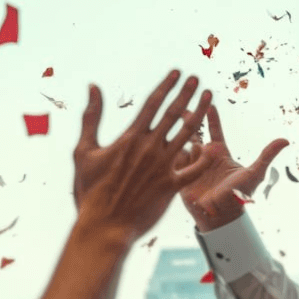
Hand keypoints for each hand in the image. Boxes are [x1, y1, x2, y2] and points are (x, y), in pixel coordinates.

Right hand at [71, 71, 213, 239]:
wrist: (103, 227)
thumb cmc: (90, 191)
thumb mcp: (84, 151)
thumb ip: (91, 117)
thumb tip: (93, 87)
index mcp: (130, 138)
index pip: (153, 104)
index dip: (166, 86)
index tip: (177, 72)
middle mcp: (150, 148)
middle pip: (174, 114)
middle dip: (187, 93)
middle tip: (197, 78)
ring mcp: (163, 167)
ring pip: (188, 134)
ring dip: (200, 114)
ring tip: (209, 98)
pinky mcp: (171, 187)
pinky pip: (193, 169)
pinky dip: (204, 157)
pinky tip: (215, 145)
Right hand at [175, 98, 289, 232]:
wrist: (221, 215)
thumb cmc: (239, 194)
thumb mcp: (255, 173)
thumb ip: (267, 155)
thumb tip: (285, 140)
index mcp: (220, 153)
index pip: (215, 131)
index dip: (212, 117)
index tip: (209, 102)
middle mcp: (205, 156)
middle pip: (195, 133)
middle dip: (190, 118)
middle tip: (183, 105)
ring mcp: (192, 165)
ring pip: (183, 144)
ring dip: (180, 136)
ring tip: (178, 129)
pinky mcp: (180, 175)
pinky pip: (173, 160)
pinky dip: (170, 152)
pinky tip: (164, 144)